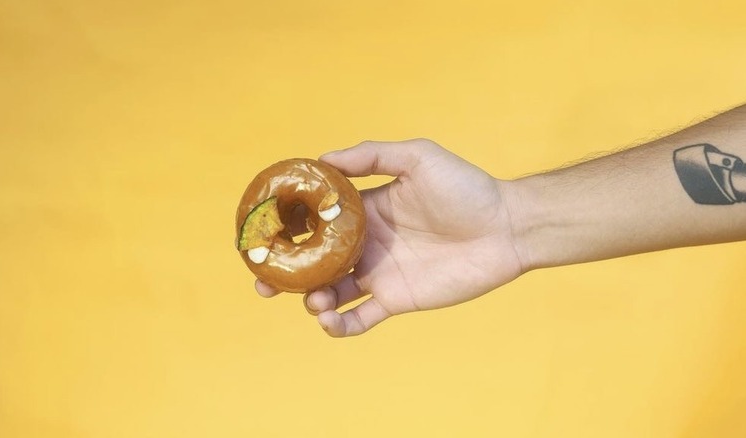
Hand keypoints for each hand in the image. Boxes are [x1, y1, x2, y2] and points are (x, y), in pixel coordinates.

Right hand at [256, 139, 525, 336]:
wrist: (506, 227)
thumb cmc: (465, 187)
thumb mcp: (417, 157)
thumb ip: (371, 156)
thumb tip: (322, 159)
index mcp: (364, 210)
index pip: (315, 220)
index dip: (287, 228)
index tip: (262, 234)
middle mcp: (365, 243)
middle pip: (313, 261)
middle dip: (284, 273)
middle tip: (264, 284)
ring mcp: (379, 273)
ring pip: (331, 292)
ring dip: (312, 299)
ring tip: (315, 300)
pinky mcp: (397, 299)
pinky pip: (360, 318)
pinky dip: (340, 326)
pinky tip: (331, 321)